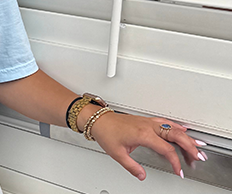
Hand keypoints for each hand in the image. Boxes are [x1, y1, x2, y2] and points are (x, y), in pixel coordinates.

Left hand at [89, 111, 206, 180]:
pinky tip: (183, 129)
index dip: (175, 162)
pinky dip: (177, 126)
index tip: (178, 171)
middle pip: (175, 135)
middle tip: (198, 157)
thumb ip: (132, 166)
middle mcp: (148, 126)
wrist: (98, 120)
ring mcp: (148, 122)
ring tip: (198, 145)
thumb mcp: (117, 154)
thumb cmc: (106, 133)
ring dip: (187, 136)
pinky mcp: (146, 120)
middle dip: (190, 146)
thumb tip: (142, 176)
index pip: (167, 149)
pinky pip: (165, 122)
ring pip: (173, 127)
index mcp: (143, 134)